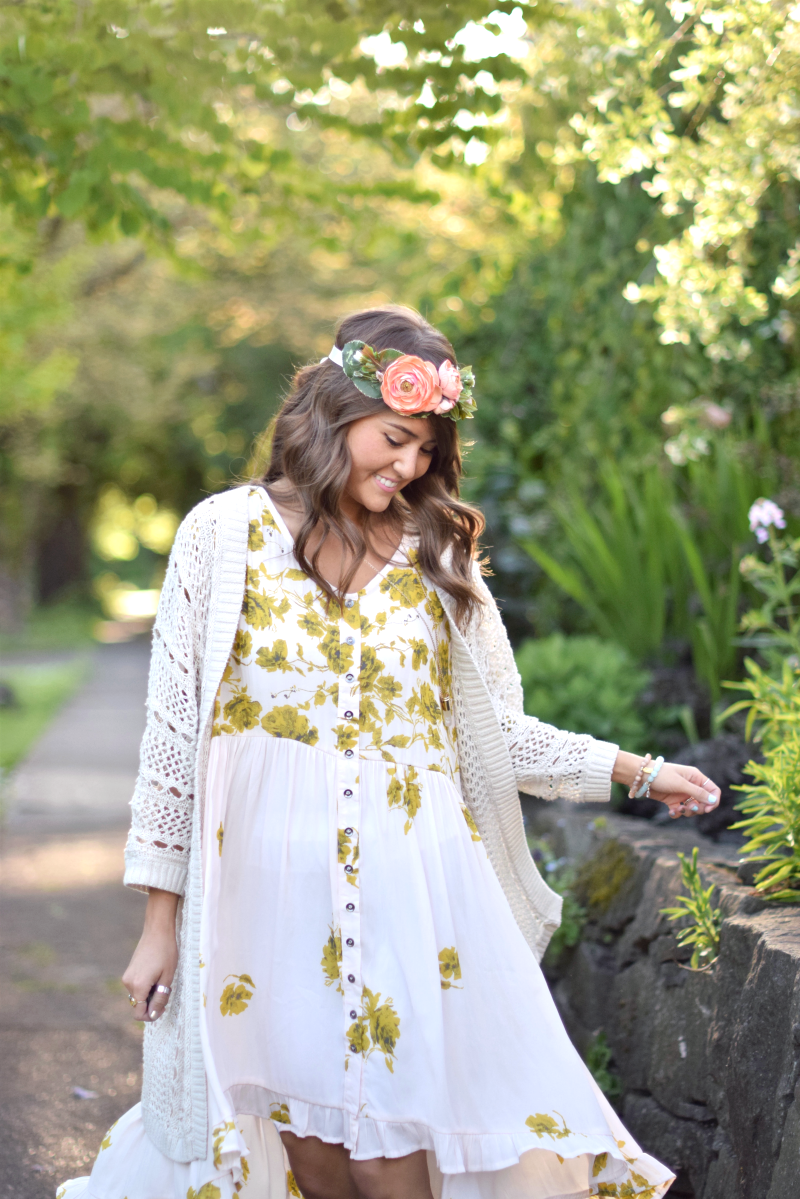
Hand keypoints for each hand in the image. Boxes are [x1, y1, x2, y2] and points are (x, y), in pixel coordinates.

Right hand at [122, 889, 178, 1022]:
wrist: (157, 930)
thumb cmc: (166, 952)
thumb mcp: (167, 978)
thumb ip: (160, 999)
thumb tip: (152, 1015)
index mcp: (138, 986)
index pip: (139, 1013)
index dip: (152, 1015)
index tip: (164, 1006)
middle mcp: (128, 983)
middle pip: (139, 1005)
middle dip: (152, 1003)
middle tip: (166, 990)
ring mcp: (127, 977)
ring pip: (138, 996)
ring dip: (150, 995)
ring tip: (162, 980)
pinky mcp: (129, 972)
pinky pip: (136, 987)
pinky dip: (146, 987)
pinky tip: (156, 975)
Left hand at [612, 751, 720, 818]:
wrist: (640, 777)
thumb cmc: (661, 775)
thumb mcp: (681, 784)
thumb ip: (697, 793)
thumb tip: (713, 801)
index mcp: (696, 777)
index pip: (713, 790)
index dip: (713, 801)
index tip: (706, 809)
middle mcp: (690, 785)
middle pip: (704, 802)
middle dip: (699, 808)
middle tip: (689, 808)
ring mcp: (681, 793)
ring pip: (692, 808)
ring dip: (687, 812)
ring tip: (678, 809)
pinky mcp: (672, 800)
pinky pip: (680, 811)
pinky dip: (677, 814)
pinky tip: (671, 812)